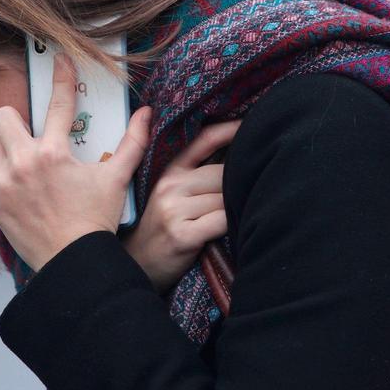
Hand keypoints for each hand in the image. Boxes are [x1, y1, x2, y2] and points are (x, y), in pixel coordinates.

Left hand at [0, 53, 151, 271]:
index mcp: (54, 153)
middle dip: (17, 120)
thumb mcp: (116, 179)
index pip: (59, 104)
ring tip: (28, 165)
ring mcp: (5, 183)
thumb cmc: (95, 221)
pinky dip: (6, 180)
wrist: (74, 261)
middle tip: (32, 134)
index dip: (62, 78)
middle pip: (4, 117)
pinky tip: (25, 192)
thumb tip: (147, 115)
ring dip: (8, 150)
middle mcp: (24, 163)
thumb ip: (132, 143)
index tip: (60, 60)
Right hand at [122, 118, 241, 293]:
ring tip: (238, 216)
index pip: (204, 140)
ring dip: (236, 207)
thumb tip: (236, 155)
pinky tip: (233, 230)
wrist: (137, 265)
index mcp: (170, 171)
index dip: (230, 129)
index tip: (252, 123)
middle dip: (238, 184)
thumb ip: (195, 174)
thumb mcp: (170, 195)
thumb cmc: (163, 229)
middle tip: (251, 191)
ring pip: (225, 197)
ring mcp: (174, 210)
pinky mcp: (182, 234)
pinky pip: (222, 221)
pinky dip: (233, 225)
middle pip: (222, 173)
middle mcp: (170, 186)